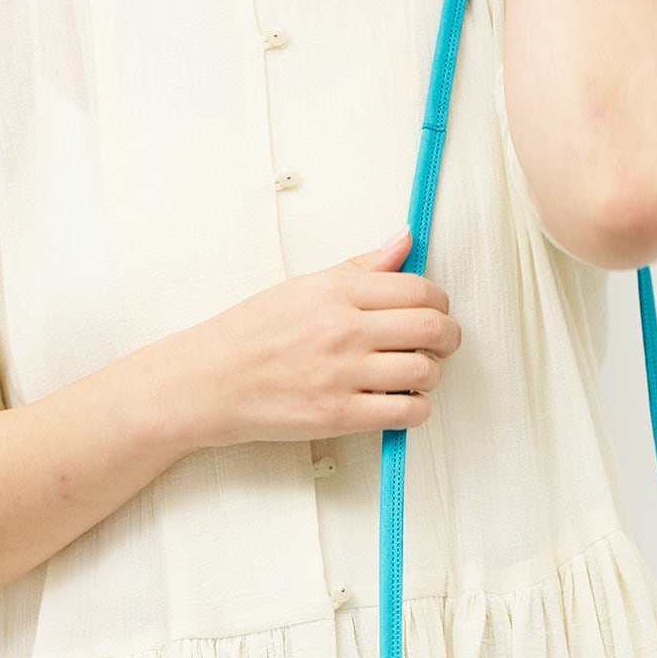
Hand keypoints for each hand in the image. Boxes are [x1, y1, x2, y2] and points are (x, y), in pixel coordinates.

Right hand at [177, 223, 461, 448]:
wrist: (208, 382)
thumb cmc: (252, 334)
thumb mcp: (303, 287)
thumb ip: (360, 268)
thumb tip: (404, 241)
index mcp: (336, 291)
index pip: (419, 289)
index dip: (440, 302)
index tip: (436, 311)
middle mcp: (343, 330)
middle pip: (432, 328)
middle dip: (448, 338)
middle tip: (440, 345)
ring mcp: (342, 375)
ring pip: (425, 372)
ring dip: (431, 374)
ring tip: (414, 374)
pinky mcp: (339, 415)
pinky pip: (407, 412)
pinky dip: (416, 408)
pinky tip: (399, 401)